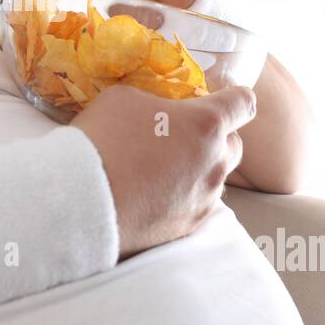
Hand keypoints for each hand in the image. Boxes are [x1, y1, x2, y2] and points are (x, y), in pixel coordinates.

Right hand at [70, 83, 257, 259]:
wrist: (81, 201)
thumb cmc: (101, 140)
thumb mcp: (123, 98)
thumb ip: (154, 101)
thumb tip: (157, 109)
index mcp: (206, 124)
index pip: (244, 104)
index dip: (234, 100)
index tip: (218, 102)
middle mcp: (215, 162)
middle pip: (234, 145)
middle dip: (215, 139)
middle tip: (180, 138)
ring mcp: (205, 198)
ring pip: (215, 178)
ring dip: (198, 171)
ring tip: (161, 171)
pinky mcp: (189, 226)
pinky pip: (197, 206)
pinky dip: (182, 198)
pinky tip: (152, 195)